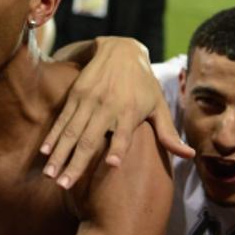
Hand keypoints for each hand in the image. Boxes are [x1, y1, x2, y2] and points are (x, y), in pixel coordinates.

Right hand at [41, 37, 193, 187]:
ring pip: (70, 132)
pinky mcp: (75, 95)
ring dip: (59, 154)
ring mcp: (88, 101)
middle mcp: (106, 107)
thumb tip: (189, 156)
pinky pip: (62, 120)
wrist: (120, 49)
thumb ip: (168, 133)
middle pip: (88, 139)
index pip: (124, 134)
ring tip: (49, 174)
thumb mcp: (159, 105)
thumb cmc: (144, 83)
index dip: (118, 148)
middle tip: (64, 184)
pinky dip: (53, 136)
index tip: (111, 165)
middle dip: (75, 163)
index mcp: (129, 111)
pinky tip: (44, 151)